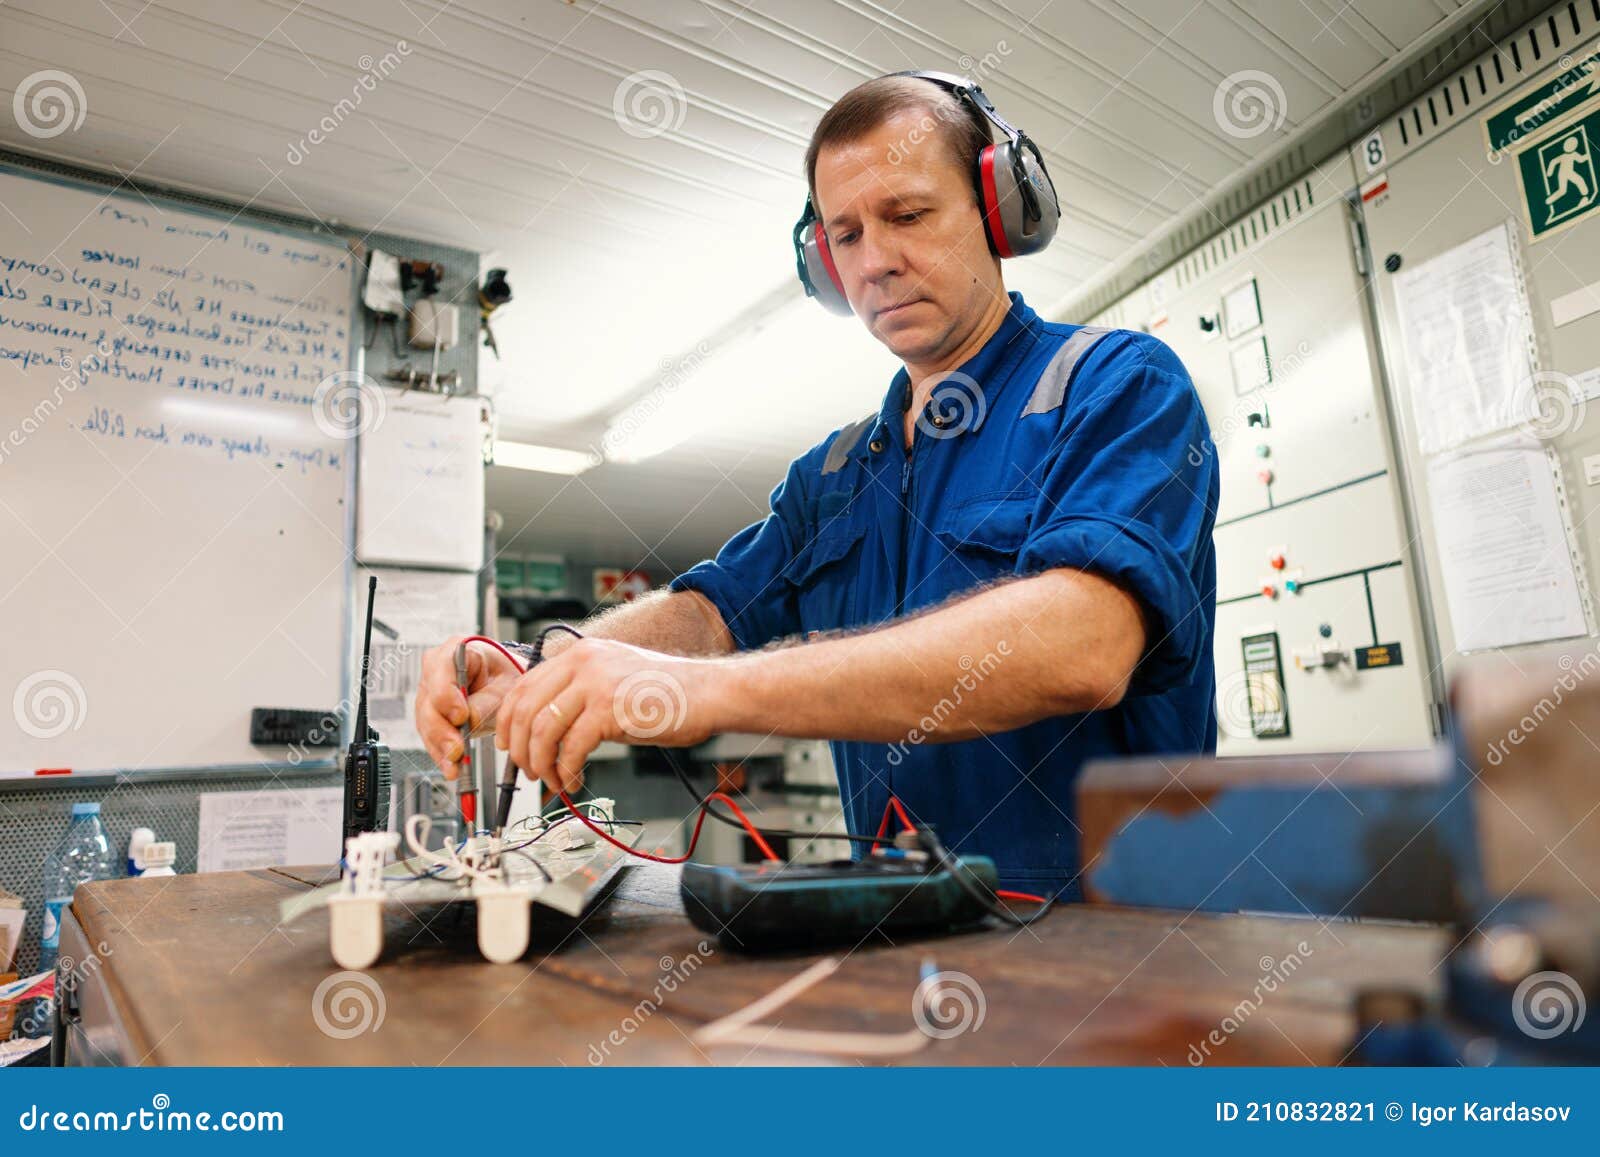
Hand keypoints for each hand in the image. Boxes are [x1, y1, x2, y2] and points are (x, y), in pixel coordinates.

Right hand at [416, 636, 521, 779]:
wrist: (506, 685)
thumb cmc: (506, 677)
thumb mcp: (506, 686)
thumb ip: (486, 702)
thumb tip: (468, 721)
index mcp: (456, 651)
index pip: (441, 671)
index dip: (447, 696)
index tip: (460, 716)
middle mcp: (436, 670)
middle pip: (429, 701)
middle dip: (442, 730)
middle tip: (457, 750)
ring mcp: (429, 693)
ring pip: (426, 722)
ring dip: (440, 747)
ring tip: (454, 766)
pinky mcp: (430, 714)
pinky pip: (430, 735)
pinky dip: (441, 754)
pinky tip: (450, 768)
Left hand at [494, 638, 722, 795]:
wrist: (707, 693)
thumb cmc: (666, 694)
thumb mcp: (614, 680)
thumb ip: (580, 694)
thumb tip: (546, 730)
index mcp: (580, 654)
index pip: (524, 685)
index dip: (507, 720)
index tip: (507, 744)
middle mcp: (583, 663)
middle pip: (525, 709)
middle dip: (520, 749)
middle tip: (528, 771)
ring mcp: (596, 685)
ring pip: (542, 731)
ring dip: (541, 764)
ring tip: (553, 781)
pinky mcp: (609, 710)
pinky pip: (571, 749)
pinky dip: (567, 772)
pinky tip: (574, 782)